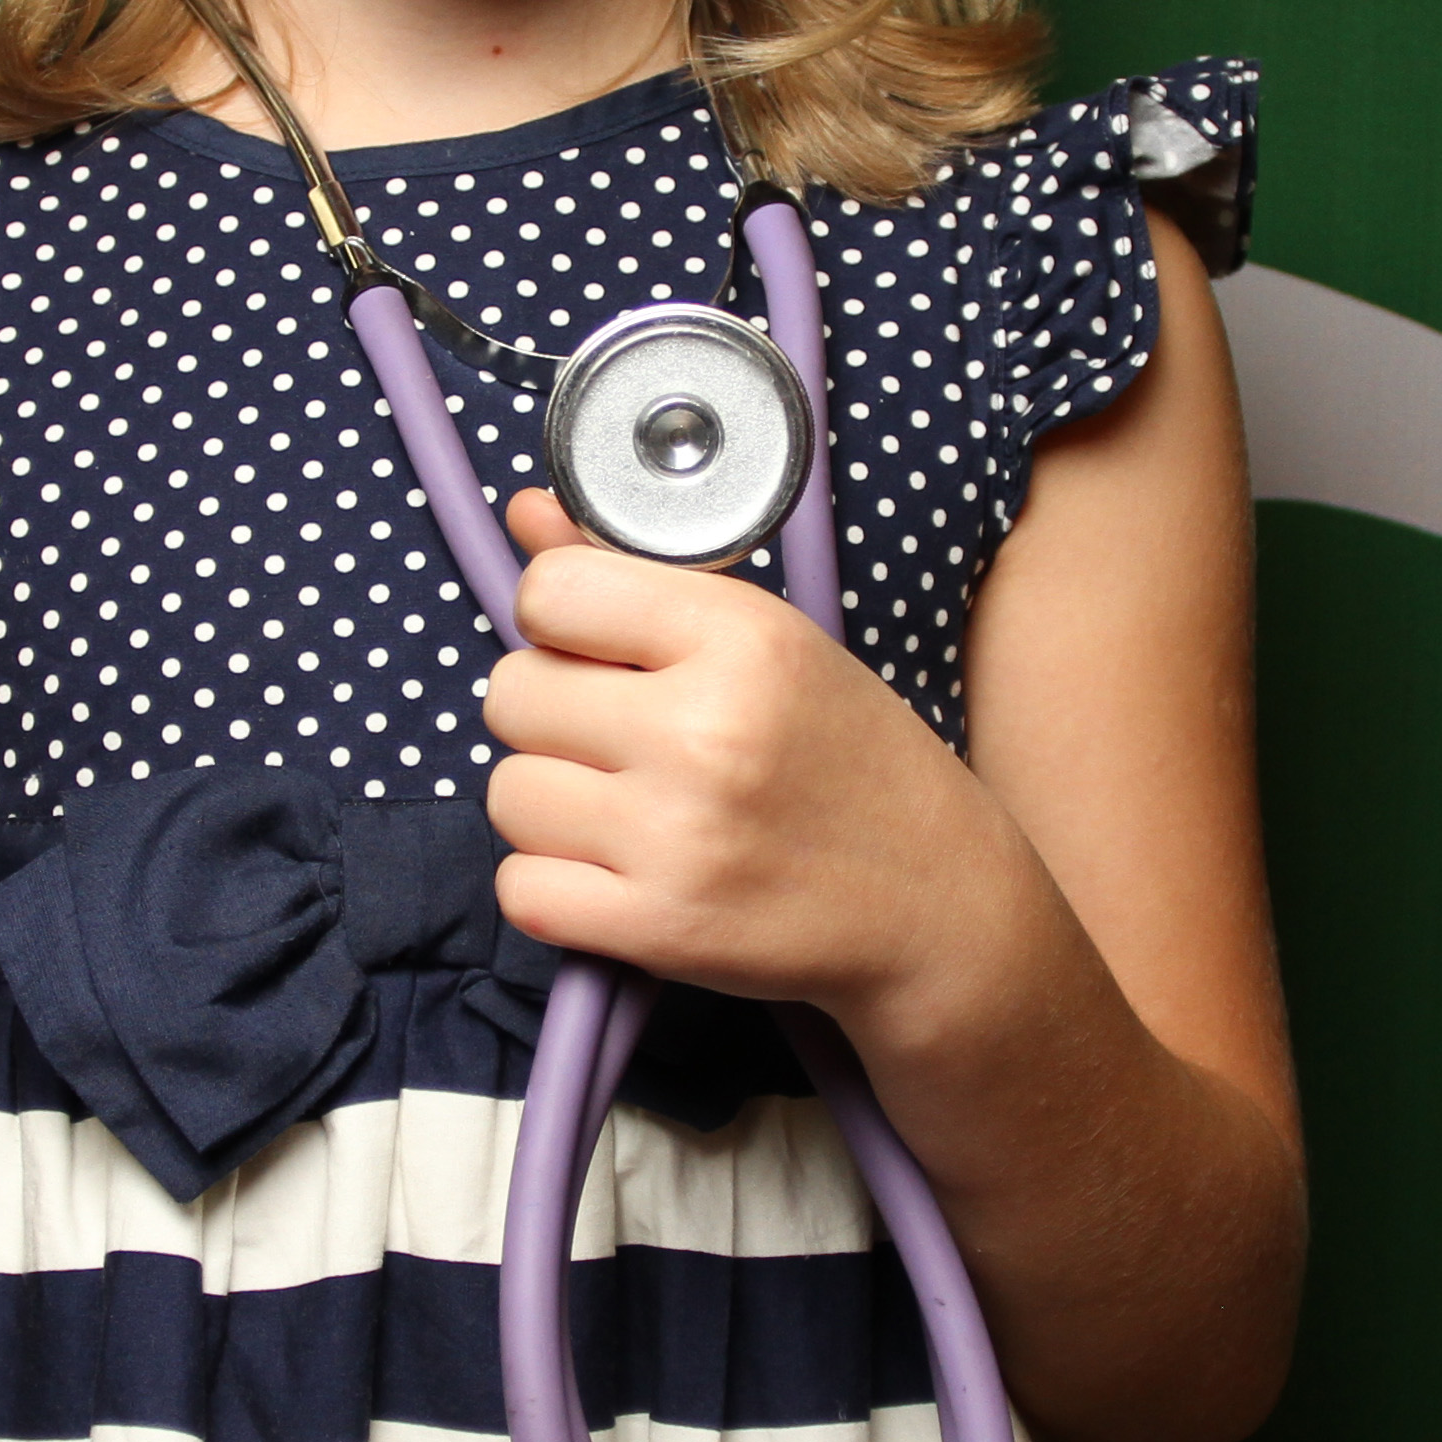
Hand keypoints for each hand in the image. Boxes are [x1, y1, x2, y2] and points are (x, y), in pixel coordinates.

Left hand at [477, 489, 1014, 1025]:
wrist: (935, 904)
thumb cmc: (848, 760)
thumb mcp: (770, 643)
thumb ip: (637, 576)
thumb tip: (525, 513)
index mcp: (743, 638)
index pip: (550, 594)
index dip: (556, 623)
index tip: (595, 651)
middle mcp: (705, 731)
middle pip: (511, 695)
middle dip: (551, 717)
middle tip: (621, 741)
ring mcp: (678, 837)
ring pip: (506, 794)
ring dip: (550, 804)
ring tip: (626, 810)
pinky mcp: (660, 929)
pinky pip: (521, 889)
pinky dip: (554, 885)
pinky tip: (618, 872)